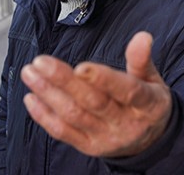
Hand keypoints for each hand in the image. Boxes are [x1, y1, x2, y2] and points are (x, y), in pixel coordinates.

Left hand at [21, 32, 171, 157]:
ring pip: (74, 115)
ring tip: (30, 73)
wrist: (149, 141)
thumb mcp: (152, 80)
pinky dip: (44, 116)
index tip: (81, 66)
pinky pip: (63, 132)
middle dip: (64, 81)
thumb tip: (143, 36)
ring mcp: (105, 138)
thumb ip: (141, 59)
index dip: (103, 80)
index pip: (126, 91)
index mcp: (147, 104)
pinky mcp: (89, 147)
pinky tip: (32, 97)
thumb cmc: (148, 103)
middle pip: (93, 102)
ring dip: (48, 94)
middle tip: (41, 62)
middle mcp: (126, 124)